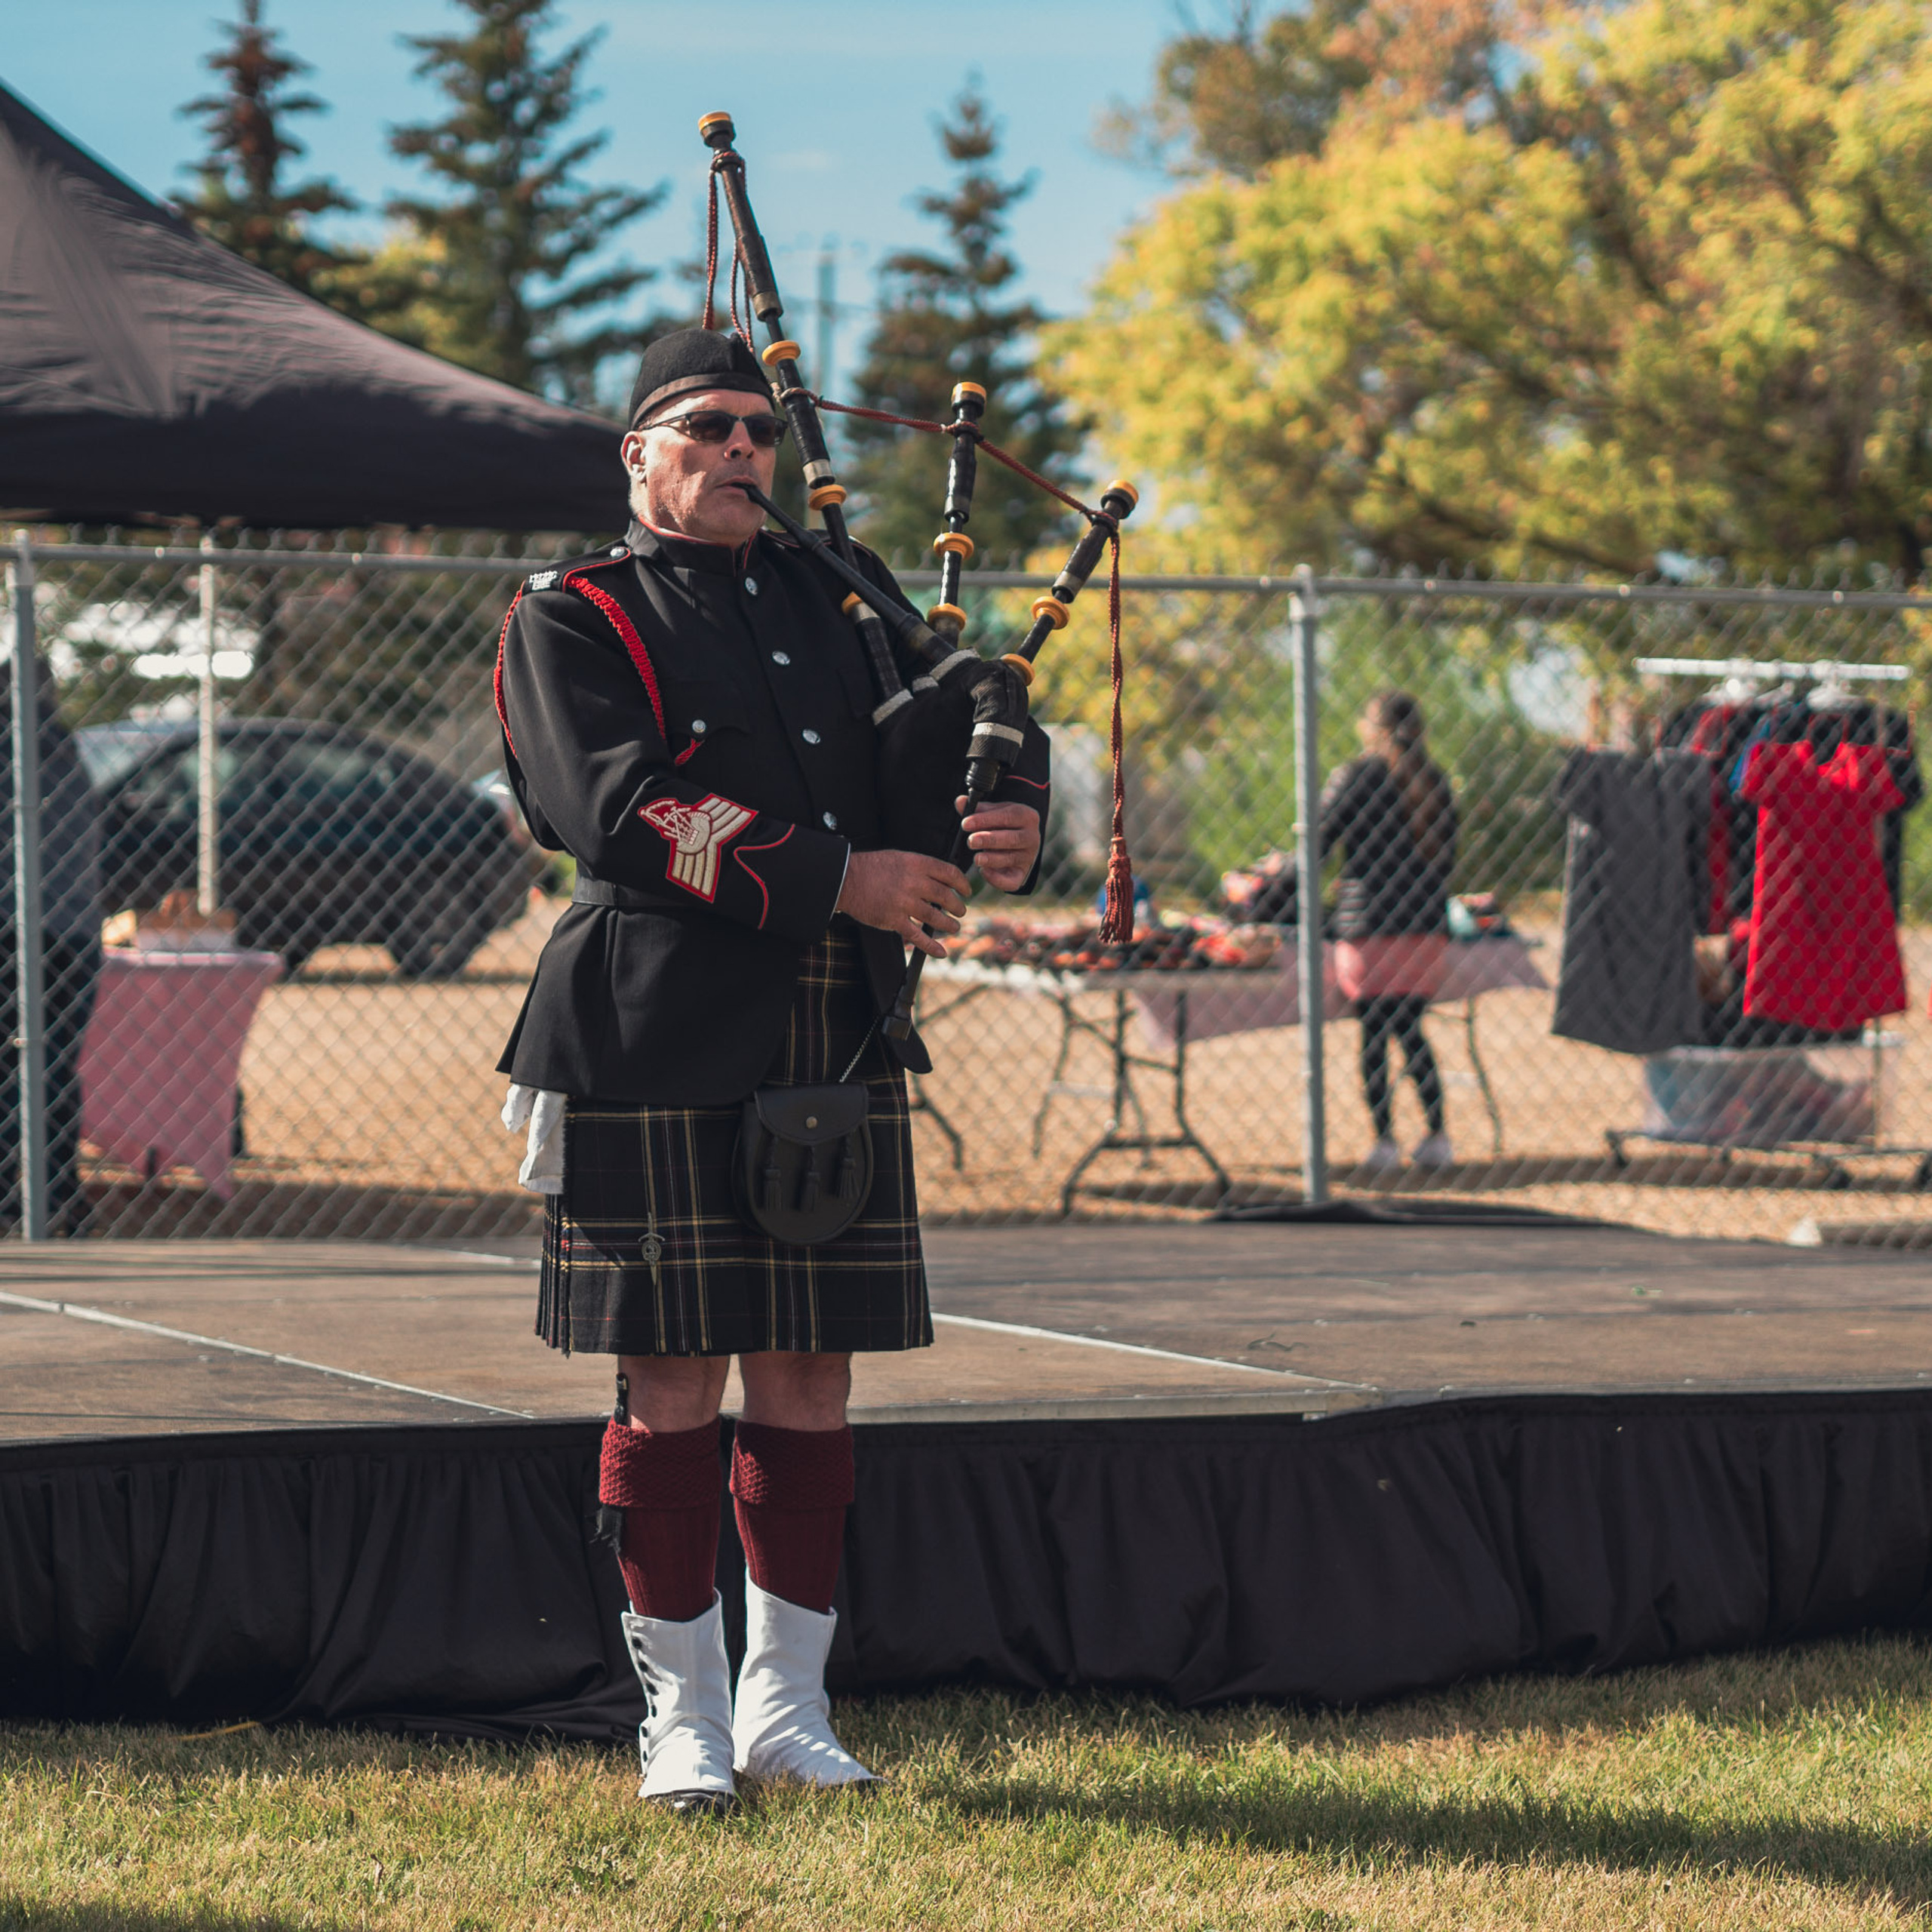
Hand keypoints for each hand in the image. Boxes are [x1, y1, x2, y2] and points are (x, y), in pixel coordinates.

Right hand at [836, 848, 967, 958]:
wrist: (846, 879)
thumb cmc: (872, 867)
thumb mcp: (900, 858)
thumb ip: (921, 867)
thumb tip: (942, 878)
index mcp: (917, 864)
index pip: (950, 873)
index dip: (963, 884)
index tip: (966, 891)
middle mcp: (913, 883)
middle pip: (946, 897)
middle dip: (958, 907)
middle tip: (961, 911)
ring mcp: (904, 903)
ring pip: (935, 918)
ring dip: (949, 925)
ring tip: (954, 927)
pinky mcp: (893, 920)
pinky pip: (917, 936)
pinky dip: (931, 946)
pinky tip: (941, 952)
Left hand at [958, 799, 1040, 892]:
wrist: (1017, 842)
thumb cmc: (1002, 824)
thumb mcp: (992, 812)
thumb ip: (976, 809)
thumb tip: (960, 802)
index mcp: (1027, 816)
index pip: (1008, 816)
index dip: (986, 820)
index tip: (966, 823)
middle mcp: (1032, 837)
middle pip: (1012, 839)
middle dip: (990, 840)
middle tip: (971, 841)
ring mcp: (1028, 857)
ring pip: (1011, 859)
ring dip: (993, 859)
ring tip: (976, 858)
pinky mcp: (1021, 874)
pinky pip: (1012, 881)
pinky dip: (998, 879)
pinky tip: (983, 872)